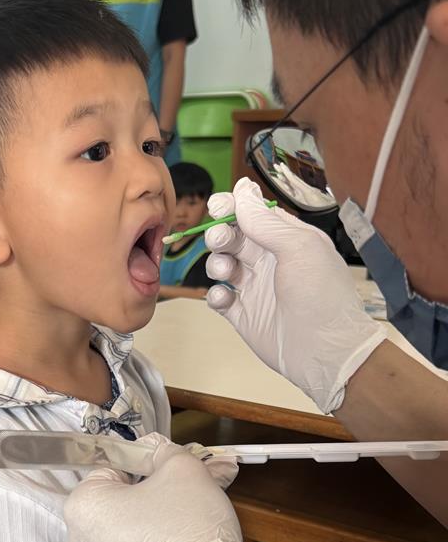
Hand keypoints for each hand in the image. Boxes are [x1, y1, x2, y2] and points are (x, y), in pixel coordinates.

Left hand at [63, 433, 261, 541]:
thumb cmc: (187, 525)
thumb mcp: (182, 468)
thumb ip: (162, 451)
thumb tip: (155, 448)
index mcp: (81, 506)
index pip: (110, 469)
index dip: (143, 465)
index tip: (169, 472)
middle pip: (116, 503)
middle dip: (150, 494)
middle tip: (185, 491)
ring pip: (127, 533)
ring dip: (154, 522)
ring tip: (192, 519)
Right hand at [204, 177, 386, 412]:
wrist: (325, 352)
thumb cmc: (322, 295)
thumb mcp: (299, 248)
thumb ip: (266, 221)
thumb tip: (241, 190)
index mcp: (288, 240)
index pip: (255, 214)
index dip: (234, 207)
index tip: (219, 207)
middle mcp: (271, 261)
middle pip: (234, 237)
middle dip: (220, 234)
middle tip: (220, 240)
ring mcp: (256, 289)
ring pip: (222, 265)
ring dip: (216, 263)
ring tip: (225, 272)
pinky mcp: (244, 316)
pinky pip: (220, 299)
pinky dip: (216, 295)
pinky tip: (226, 299)